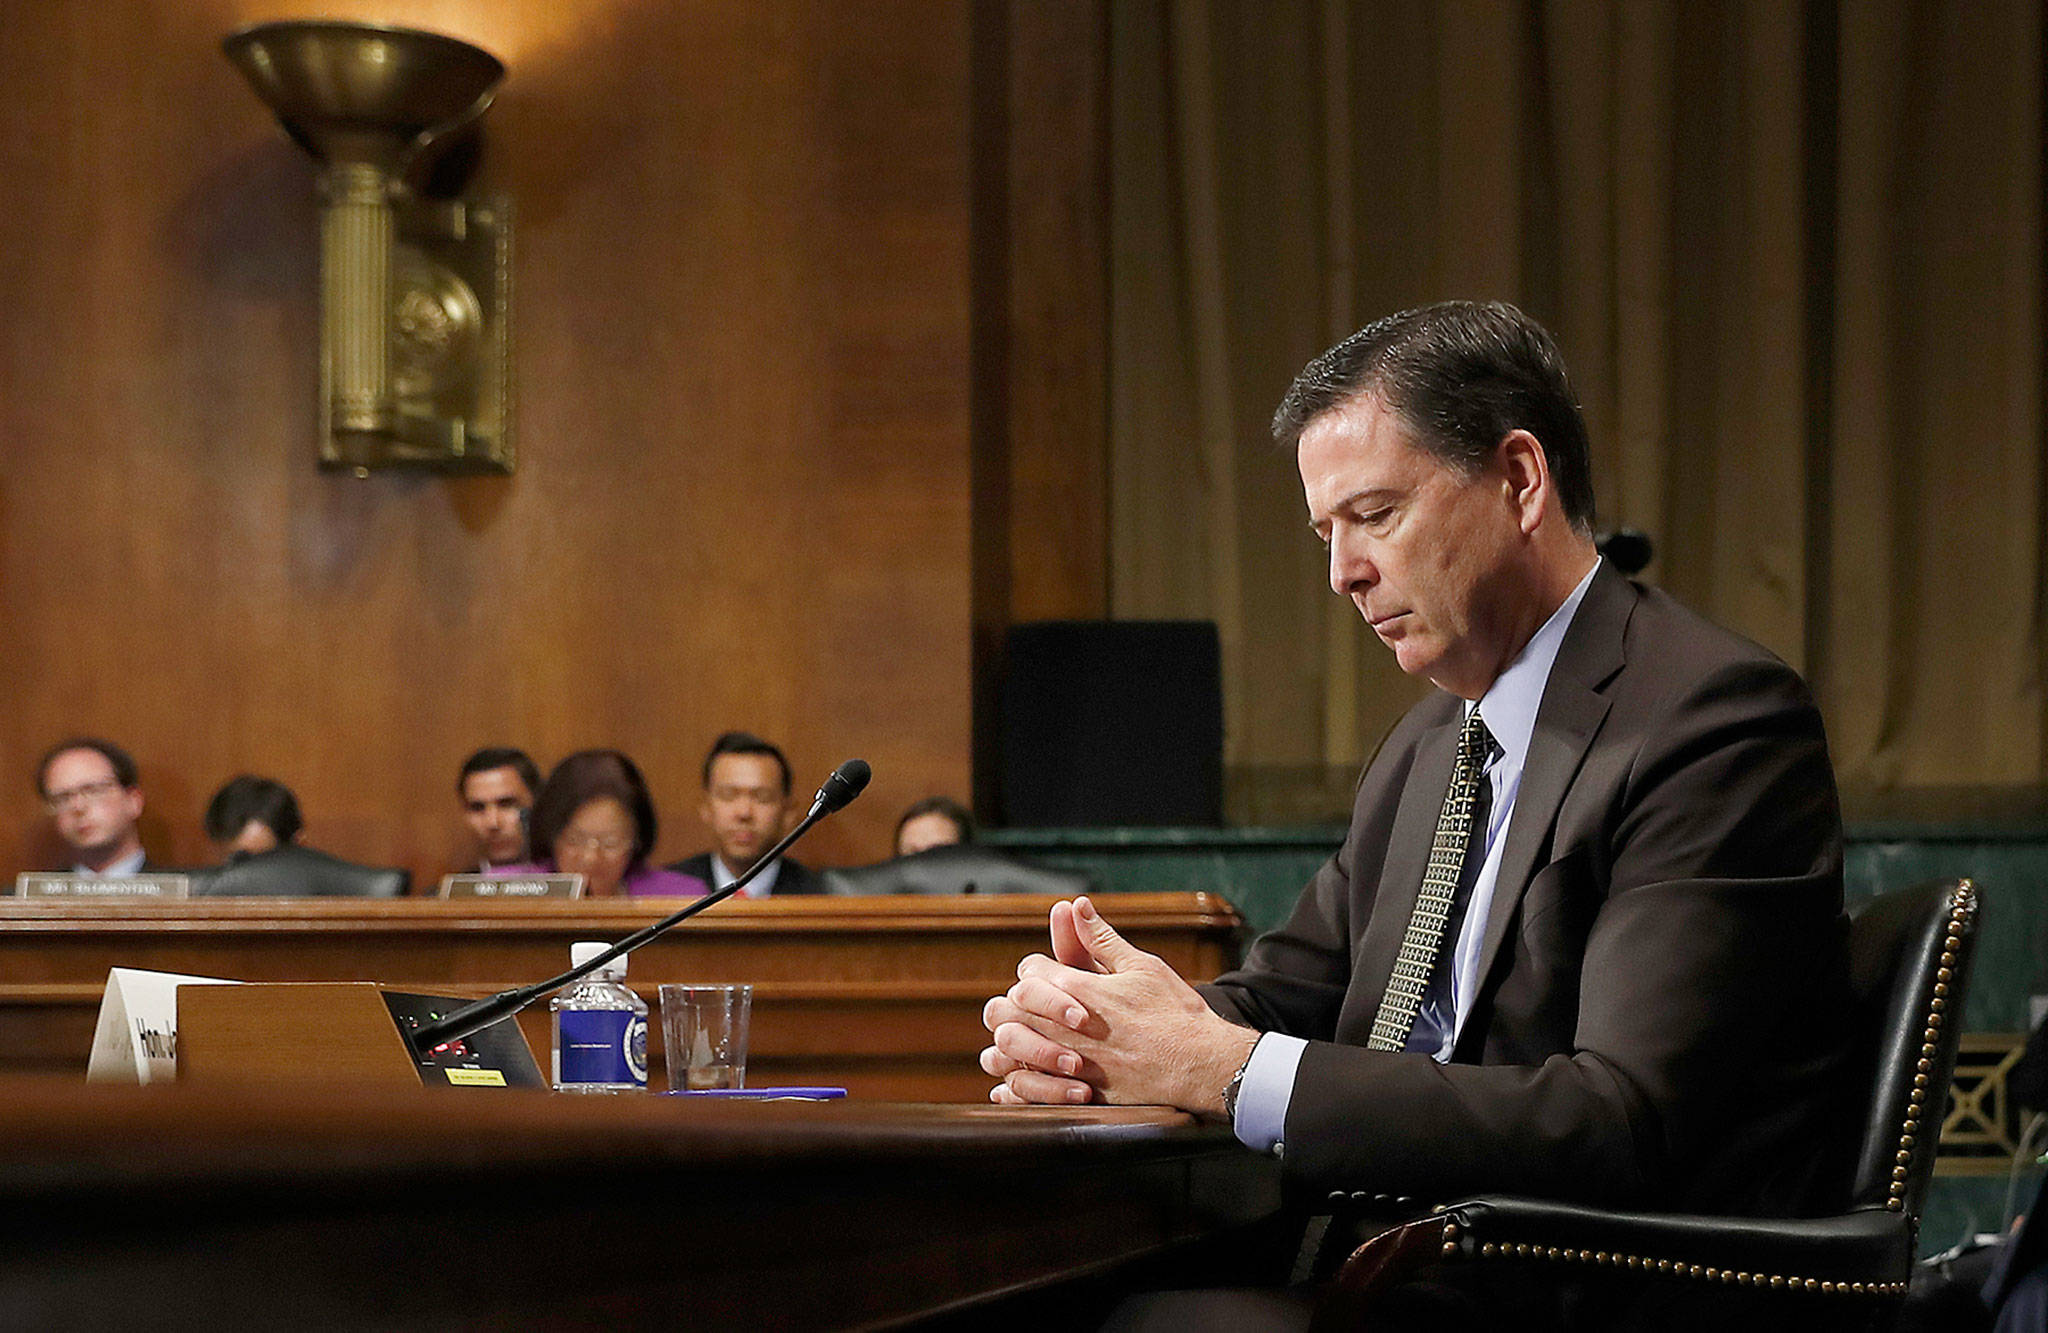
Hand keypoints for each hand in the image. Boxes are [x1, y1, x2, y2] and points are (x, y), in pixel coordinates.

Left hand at [980, 896, 1256, 1112]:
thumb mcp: (1141, 966)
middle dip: (1013, 1003)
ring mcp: (1069, 1063)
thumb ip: (1101, 938)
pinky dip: (1018, 1081)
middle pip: (1009, 1008)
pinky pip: (1028, 1090)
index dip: (1035, 970)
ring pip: (1011, 1049)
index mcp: (1079, 990)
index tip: (1047, 975)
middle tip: (1025, 1006)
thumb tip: (1076, 906)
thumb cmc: (1175, 1013)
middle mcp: (1066, 1027)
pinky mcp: (1076, 1094)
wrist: (1200, 1066)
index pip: (1029, 971)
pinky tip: (1025, 1076)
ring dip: (1012, 1041)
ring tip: (1023, 1039)